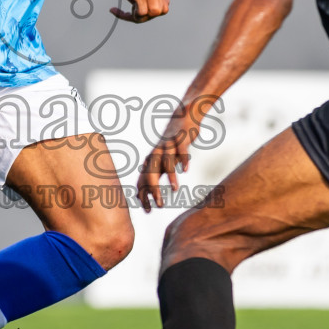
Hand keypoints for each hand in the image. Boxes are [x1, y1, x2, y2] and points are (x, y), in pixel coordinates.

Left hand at [110, 0, 169, 23]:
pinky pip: (150, 4)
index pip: (137, 18)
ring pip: (145, 10)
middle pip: (141, 16)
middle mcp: (162, 9)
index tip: (113, 10)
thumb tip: (139, 17)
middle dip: (133, 7)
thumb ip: (139, 11)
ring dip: (136, 2)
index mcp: (155, 10)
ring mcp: (163, 4)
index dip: (124, 15)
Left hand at [135, 96, 216, 211]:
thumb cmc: (171, 144)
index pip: (143, 181)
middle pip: (151, 173)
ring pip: (166, 162)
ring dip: (170, 176)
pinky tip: (185, 170)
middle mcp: (157, 154)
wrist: (182, 118)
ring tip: (175, 189)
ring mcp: (168, 146)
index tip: (148, 211)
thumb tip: (143, 194)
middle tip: (158, 206)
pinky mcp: (180, 139)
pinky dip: (183, 159)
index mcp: (151, 160)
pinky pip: (181, 150)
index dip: (143, 195)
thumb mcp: (160, 160)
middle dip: (153, 190)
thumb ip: (152, 175)